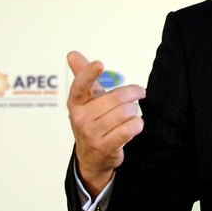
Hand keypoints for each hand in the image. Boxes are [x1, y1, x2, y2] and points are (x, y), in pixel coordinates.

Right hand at [66, 50, 144, 196]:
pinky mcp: (104, 147)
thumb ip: (82, 76)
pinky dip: (137, 125)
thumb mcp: (86, 100)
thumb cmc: (92, 121)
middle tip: (139, 93)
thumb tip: (72, 53)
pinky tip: (134, 125)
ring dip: (134, 111)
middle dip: (133, 93)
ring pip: (126, 112)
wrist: (92, 156)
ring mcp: (91, 134)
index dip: (89, 74)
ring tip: (130, 114)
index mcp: (76, 103)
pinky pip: (130, 128)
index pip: (80, 85)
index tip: (99, 64)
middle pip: (116, 98)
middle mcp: (80, 118)